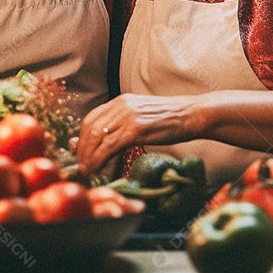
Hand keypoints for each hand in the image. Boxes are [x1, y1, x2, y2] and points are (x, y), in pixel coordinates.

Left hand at [77, 93, 194, 176]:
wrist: (192, 114)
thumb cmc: (171, 120)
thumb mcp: (142, 117)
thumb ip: (123, 125)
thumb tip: (107, 139)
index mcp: (121, 101)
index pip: (91, 118)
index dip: (82, 138)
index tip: (81, 153)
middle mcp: (120, 105)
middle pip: (90, 127)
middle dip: (81, 150)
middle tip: (81, 166)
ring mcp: (127, 116)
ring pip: (96, 137)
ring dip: (87, 157)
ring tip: (86, 171)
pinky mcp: (135, 129)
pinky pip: (108, 146)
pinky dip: (98, 160)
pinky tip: (96, 169)